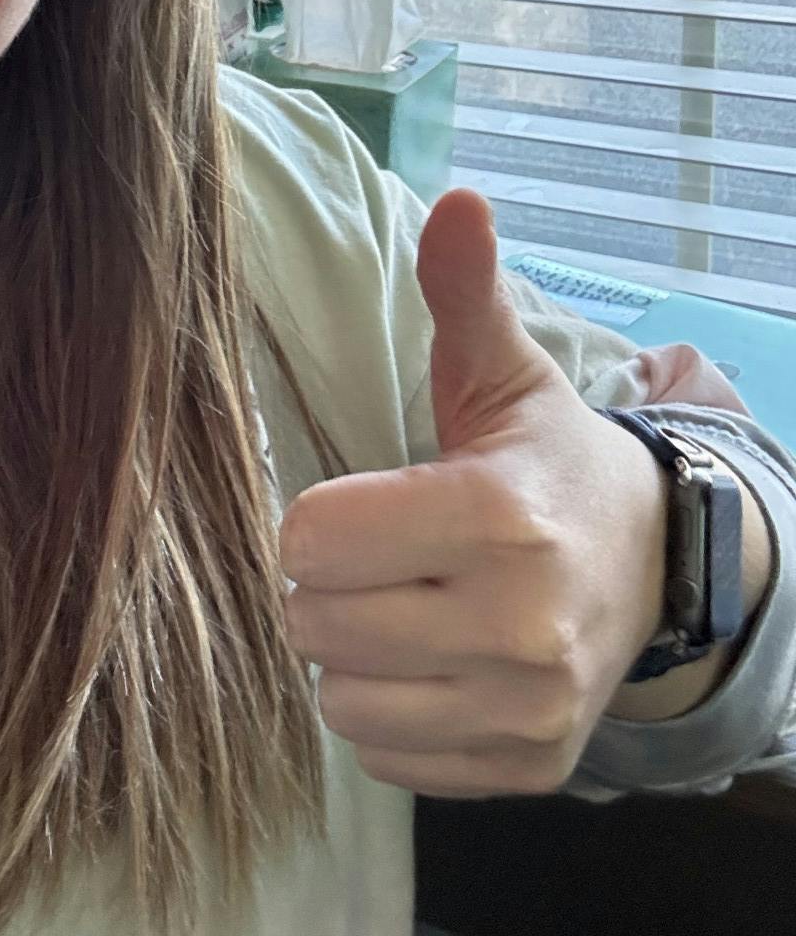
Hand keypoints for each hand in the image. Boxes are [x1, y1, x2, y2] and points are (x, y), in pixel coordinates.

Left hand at [280, 187, 669, 797]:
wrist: (652, 565)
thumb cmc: (544, 459)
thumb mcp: (502, 372)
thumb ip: (463, 291)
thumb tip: (457, 199)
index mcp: (499, 517)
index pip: (315, 541)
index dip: (314, 520)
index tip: (352, 507)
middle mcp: (520, 625)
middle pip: (317, 624)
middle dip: (325, 587)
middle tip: (374, 559)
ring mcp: (527, 707)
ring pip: (342, 701)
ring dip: (350, 656)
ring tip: (398, 608)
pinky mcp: (526, 767)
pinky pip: (386, 758)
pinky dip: (389, 715)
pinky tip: (427, 663)